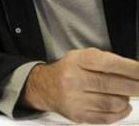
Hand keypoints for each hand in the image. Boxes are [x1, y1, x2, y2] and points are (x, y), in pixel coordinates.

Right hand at [22, 48, 138, 123]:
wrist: (45, 86)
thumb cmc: (70, 69)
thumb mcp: (83, 57)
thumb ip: (107, 62)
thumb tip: (136, 73)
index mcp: (77, 61)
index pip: (108, 64)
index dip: (131, 69)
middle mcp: (74, 79)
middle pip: (112, 85)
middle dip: (135, 86)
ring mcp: (75, 99)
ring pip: (112, 103)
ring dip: (125, 100)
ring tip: (125, 95)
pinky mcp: (78, 115)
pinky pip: (106, 118)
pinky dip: (120, 112)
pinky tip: (121, 106)